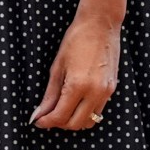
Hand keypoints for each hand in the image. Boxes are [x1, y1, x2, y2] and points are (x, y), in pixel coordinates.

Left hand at [31, 14, 120, 130]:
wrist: (101, 24)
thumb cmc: (76, 40)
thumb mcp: (57, 67)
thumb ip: (49, 95)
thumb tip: (39, 114)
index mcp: (78, 86)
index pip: (60, 116)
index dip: (46, 122)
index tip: (37, 121)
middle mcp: (95, 92)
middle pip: (75, 124)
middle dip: (59, 123)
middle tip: (48, 116)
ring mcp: (106, 92)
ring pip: (89, 121)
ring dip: (74, 121)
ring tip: (62, 109)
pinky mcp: (112, 89)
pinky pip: (98, 111)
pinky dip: (85, 113)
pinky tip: (75, 102)